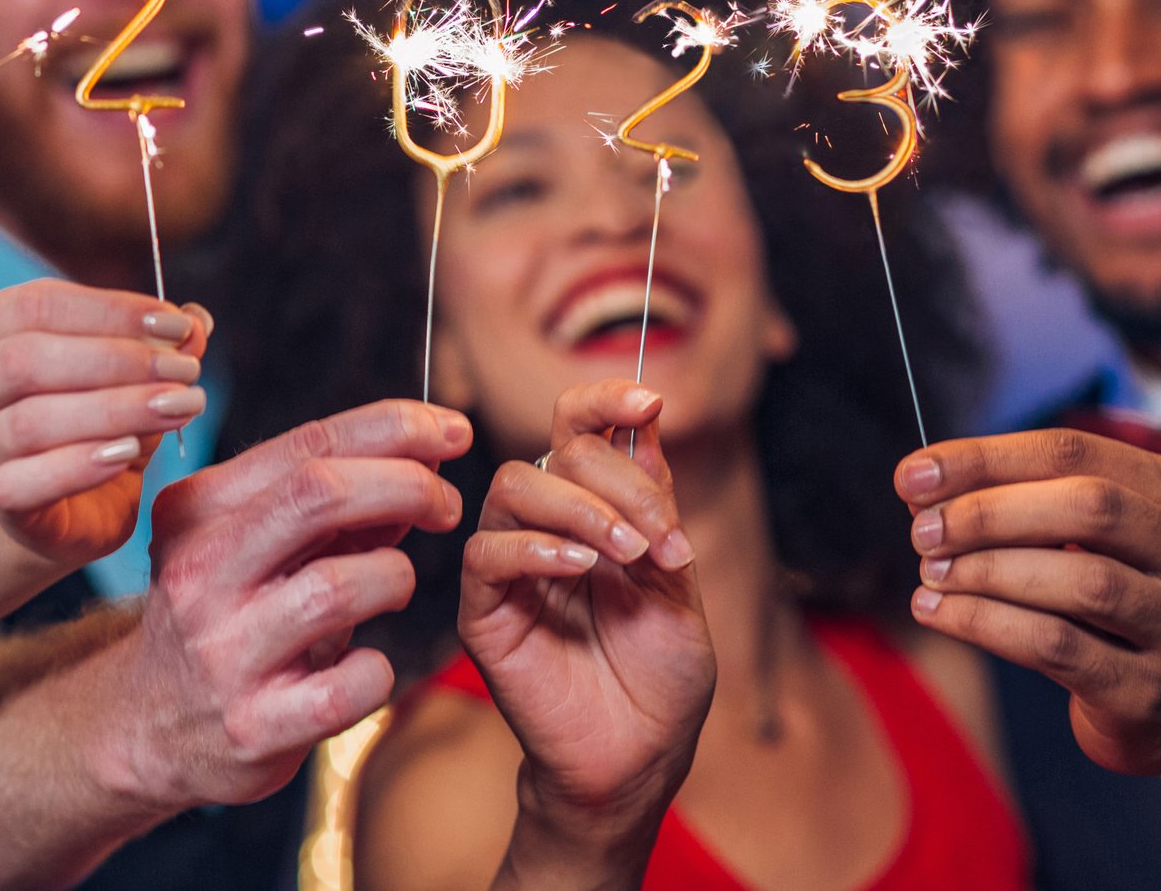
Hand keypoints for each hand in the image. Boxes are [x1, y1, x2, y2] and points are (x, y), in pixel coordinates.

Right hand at [0, 279, 210, 566]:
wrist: (56, 505)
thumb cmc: (87, 420)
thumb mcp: (125, 373)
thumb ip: (155, 342)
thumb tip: (197, 321)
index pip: (37, 305)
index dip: (111, 310)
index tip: (178, 324)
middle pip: (26, 359)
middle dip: (116, 360)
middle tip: (185, 370)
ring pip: (31, 421)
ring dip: (115, 409)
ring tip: (176, 406)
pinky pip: (28, 481)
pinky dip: (82, 464)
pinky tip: (129, 453)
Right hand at [92, 398, 471, 813]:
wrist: (146, 727)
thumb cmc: (221, 616)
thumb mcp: (253, 545)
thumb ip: (331, 504)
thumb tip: (426, 457)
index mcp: (197, 510)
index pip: (309, 444)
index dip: (396, 428)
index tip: (452, 431)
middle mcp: (199, 573)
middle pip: (320, 494)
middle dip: (406, 485)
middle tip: (447, 506)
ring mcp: (223, 652)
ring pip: (341, 585)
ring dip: (393, 576)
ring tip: (391, 586)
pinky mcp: (253, 726)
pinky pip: (355, 681)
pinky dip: (378, 669)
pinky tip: (361, 668)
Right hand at [464, 379, 713, 874]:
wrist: (639, 761)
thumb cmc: (661, 678)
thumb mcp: (677, 579)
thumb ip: (656, 502)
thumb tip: (645, 414)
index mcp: (593, 508)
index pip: (576, 426)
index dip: (604, 400)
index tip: (648, 400)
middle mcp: (546, 526)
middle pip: (553, 450)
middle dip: (616, 482)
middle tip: (661, 541)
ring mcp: (511, 567)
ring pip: (512, 487)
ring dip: (580, 509)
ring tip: (628, 557)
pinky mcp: (483, 612)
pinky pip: (486, 554)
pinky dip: (535, 547)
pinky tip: (581, 570)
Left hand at [895, 429, 1160, 775]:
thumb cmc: (1125, 597)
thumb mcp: (1104, 536)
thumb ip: (1032, 499)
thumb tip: (925, 484)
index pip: (1074, 451)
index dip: (985, 458)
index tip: (913, 473)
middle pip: (1090, 507)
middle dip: (989, 512)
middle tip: (923, 529)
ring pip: (1081, 580)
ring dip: (985, 570)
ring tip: (929, 571)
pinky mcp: (1151, 693)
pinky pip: (1058, 646)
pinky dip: (985, 623)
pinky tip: (939, 611)